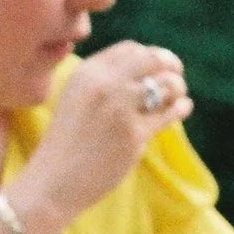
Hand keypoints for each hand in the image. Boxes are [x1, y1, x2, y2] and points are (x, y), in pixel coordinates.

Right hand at [18, 40, 192, 233]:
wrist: (51, 184)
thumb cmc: (64, 146)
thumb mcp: (74, 101)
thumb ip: (101, 83)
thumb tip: (142, 72)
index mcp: (87, 73)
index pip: (130, 49)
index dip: (149, 55)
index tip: (158, 66)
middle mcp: (104, 84)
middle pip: (153, 59)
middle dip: (170, 65)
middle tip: (176, 77)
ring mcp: (120, 108)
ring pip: (166, 84)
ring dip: (177, 88)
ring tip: (177, 97)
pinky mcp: (134, 134)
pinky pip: (169, 113)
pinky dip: (180, 108)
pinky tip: (182, 109)